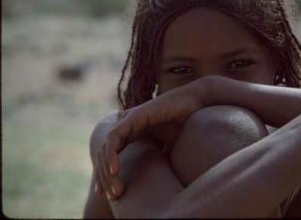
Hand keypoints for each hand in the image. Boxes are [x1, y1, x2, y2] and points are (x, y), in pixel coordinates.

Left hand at [93, 78, 206, 198]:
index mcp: (132, 132)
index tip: (110, 195)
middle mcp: (126, 126)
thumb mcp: (170, 147)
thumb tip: (159, 184)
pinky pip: (114, 137)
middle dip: (106, 178)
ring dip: (108, 171)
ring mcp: (128, 120)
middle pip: (105, 155)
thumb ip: (160, 160)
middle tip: (115, 197)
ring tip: (116, 190)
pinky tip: (116, 171)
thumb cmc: (185, 123)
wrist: (195, 103)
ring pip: (106, 148)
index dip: (107, 175)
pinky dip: (112, 154)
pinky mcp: (133, 116)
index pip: (111, 156)